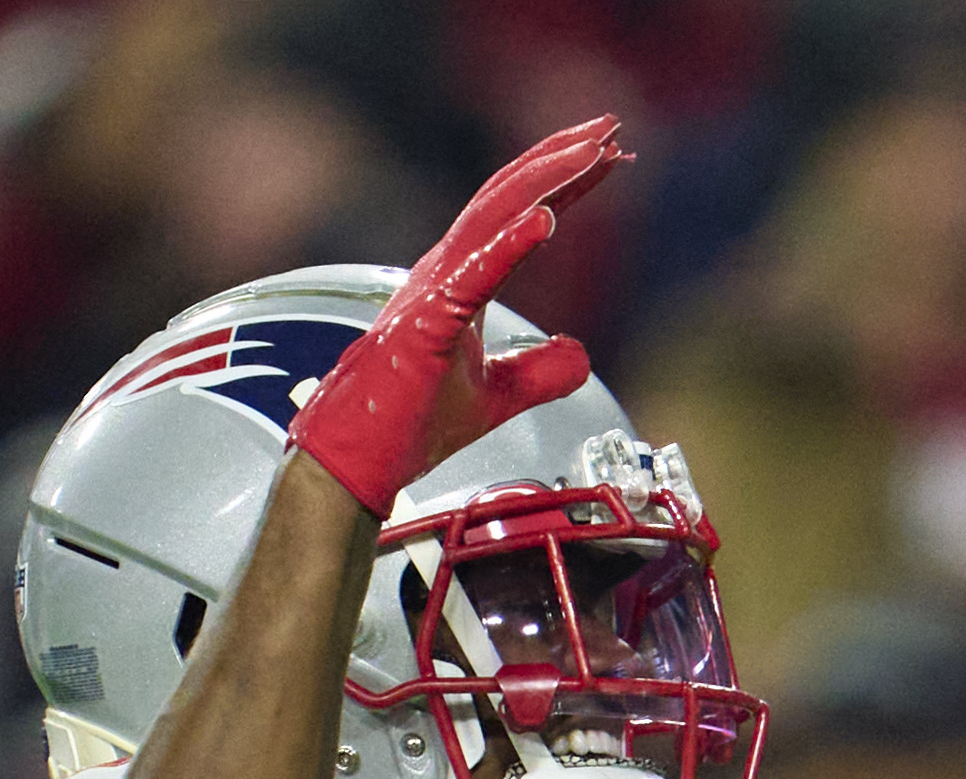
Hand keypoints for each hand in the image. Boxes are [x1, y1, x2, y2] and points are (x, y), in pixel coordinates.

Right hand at [287, 114, 619, 513]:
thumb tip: (581, 353)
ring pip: (494, 218)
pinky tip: (545, 220)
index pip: (516, 213)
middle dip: (562, 158)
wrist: (353, 464)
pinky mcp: (423, 326)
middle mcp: (443, 271)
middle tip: (612, 128)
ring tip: (594, 153)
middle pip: (508, 197)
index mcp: (457, 279)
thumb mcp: (495, 397)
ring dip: (547, 182)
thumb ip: (538, 372)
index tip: (608, 153)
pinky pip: (472, 276)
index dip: (563, 181)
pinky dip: (509, 244)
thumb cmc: (407, 426)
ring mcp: (430, 294)